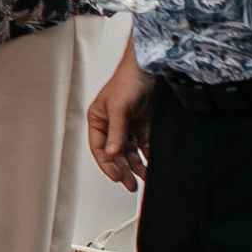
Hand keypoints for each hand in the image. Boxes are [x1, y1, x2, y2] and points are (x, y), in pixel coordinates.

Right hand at [86, 53, 153, 191]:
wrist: (151, 67)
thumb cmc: (128, 79)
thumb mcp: (118, 108)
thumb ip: (116, 133)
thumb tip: (112, 153)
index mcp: (98, 119)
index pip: (99, 148)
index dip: (107, 164)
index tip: (117, 177)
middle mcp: (112, 124)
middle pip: (115, 153)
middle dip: (123, 169)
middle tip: (130, 184)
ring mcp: (129, 125)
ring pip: (131, 152)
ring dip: (137, 166)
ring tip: (144, 178)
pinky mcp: (144, 125)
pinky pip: (145, 145)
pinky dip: (148, 155)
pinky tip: (152, 164)